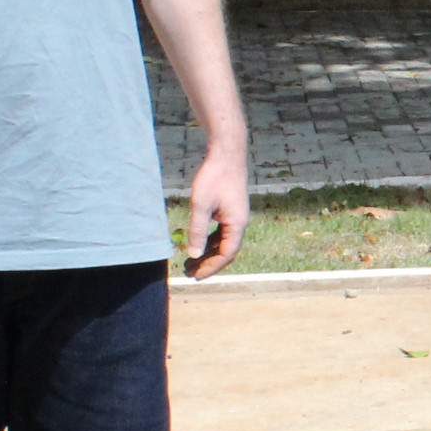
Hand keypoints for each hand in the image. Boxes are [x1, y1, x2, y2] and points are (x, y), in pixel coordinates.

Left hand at [182, 141, 249, 278]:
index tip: (196, 276)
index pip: (226, 254)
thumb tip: (193, 254)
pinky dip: (211, 241)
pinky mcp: (231, 211)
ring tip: (191, 262)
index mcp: (237, 224)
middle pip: (226, 251)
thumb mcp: (201, 205)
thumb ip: (197, 231)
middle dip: (209, 263)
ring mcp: (236, 217)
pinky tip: (199, 245)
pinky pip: (222, 232)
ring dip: (209, 253)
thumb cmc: (214, 177)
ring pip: (223, 242)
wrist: (227, 154)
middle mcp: (240, 223)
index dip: (211, 267)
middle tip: (190, 273)